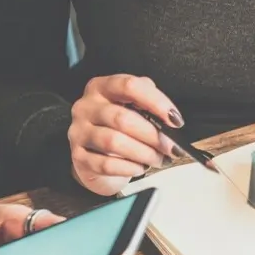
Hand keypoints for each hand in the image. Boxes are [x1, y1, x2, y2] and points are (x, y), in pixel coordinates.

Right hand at [69, 74, 183, 194]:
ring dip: (143, 153)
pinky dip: (129, 168)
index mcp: (101, 87)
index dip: (156, 102)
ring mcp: (79, 132)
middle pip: (122, 118)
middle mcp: (86, 106)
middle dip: (153, 135)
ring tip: (158, 159)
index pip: (129, 86)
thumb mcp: (132, 107)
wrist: (96, 155)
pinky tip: (140, 168)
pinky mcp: (78, 157)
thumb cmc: (119, 128)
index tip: (175, 120)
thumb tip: (170, 118)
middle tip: (171, 147)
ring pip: (114, 142)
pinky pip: (106, 164)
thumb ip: (148, 103)